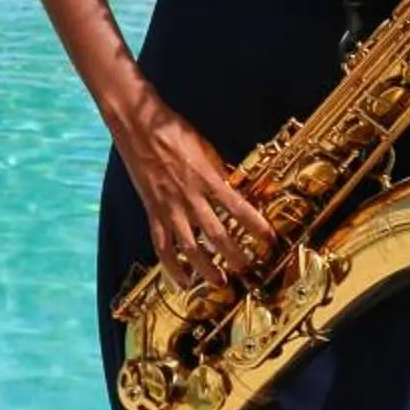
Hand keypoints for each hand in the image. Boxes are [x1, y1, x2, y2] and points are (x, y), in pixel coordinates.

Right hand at [114, 97, 276, 296]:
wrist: (140, 127)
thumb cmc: (174, 132)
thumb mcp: (206, 148)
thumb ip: (219, 172)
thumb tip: (234, 187)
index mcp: (208, 179)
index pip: (239, 208)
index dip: (256, 227)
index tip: (270, 240)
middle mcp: (191, 197)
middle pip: (217, 235)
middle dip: (235, 255)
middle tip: (248, 269)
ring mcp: (170, 208)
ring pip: (190, 247)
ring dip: (207, 268)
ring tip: (220, 282)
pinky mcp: (153, 212)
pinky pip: (162, 246)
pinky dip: (172, 267)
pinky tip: (182, 281)